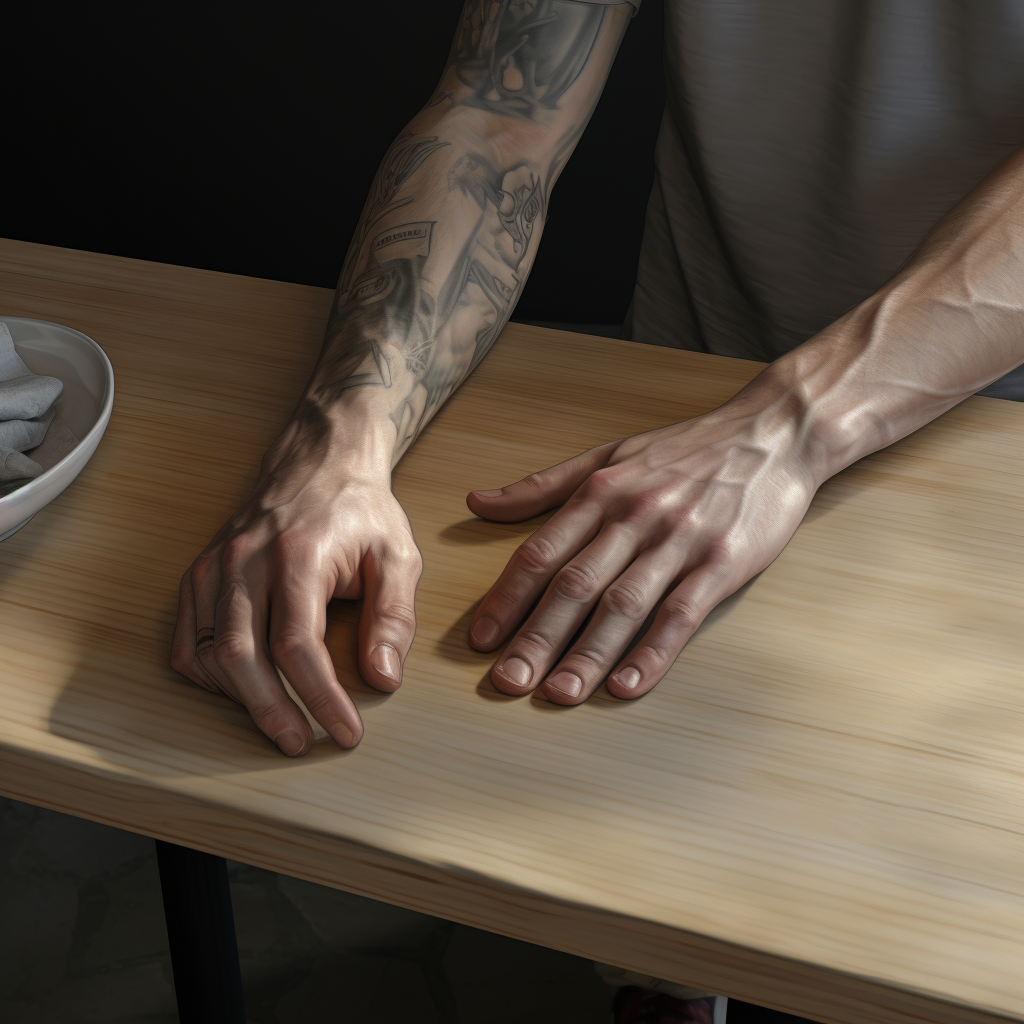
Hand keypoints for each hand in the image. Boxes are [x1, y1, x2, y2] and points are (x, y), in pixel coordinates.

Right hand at [171, 417, 421, 755]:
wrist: (319, 461)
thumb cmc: (360, 511)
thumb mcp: (398, 557)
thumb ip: (393, 619)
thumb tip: (381, 680)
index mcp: (298, 554)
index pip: (298, 646)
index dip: (320, 698)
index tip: (346, 732)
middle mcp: (246, 560)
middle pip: (241, 656)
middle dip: (271, 711)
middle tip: (303, 744)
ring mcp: (216, 565)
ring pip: (207, 652)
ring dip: (240, 699)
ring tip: (280, 723)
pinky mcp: (201, 572)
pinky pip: (186, 639)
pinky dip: (208, 675)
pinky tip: (242, 689)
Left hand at [467, 405, 816, 703]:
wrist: (774, 432)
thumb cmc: (686, 448)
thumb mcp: (608, 454)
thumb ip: (541, 485)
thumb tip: (476, 503)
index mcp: (601, 491)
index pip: (541, 552)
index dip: (506, 598)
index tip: (481, 640)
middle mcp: (634, 516)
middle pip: (575, 585)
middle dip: (536, 637)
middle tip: (507, 681)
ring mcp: (680, 540)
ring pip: (624, 604)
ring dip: (588, 653)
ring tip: (559, 693)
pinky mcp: (724, 562)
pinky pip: (682, 613)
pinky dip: (654, 651)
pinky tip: (628, 685)